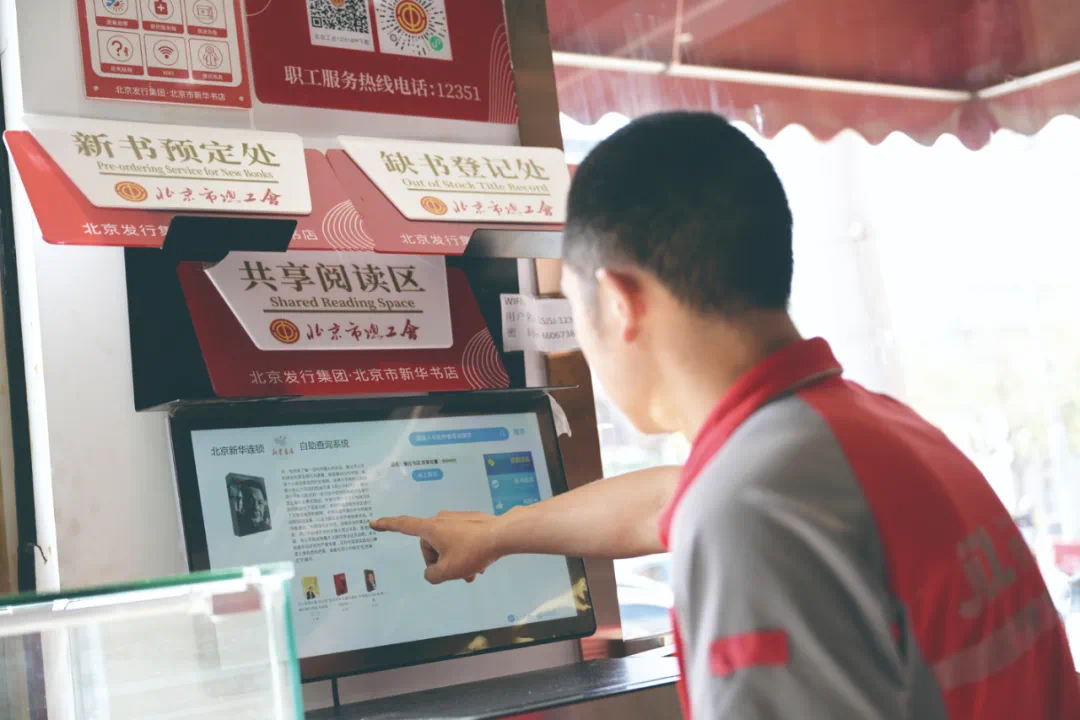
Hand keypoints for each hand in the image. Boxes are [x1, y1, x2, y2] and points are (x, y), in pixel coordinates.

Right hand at [370, 511, 502, 584]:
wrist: (503, 534)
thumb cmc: (472, 551)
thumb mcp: (448, 571)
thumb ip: (432, 575)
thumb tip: (432, 572)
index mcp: (430, 528)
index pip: (403, 525)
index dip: (387, 525)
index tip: (373, 522)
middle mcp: (441, 519)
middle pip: (430, 546)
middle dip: (441, 562)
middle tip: (457, 574)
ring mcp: (457, 519)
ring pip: (448, 545)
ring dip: (456, 561)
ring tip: (471, 573)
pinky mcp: (470, 521)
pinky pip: (460, 540)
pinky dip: (465, 554)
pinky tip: (479, 564)